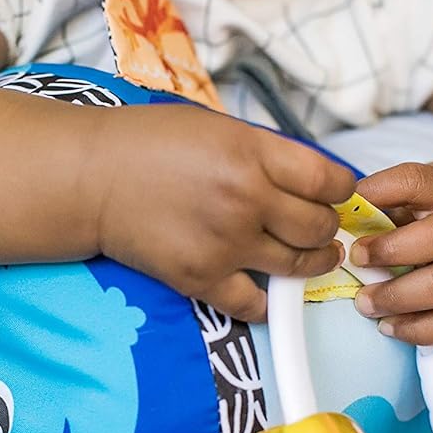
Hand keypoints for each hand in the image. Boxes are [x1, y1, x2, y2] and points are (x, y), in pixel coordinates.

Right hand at [91, 105, 356, 321]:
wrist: (90, 177)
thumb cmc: (150, 144)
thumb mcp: (219, 128)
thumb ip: (266, 153)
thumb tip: (312, 181)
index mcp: (254, 154)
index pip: (330, 182)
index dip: (343, 192)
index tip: (337, 196)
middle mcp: (247, 199)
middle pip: (320, 227)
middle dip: (328, 229)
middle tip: (322, 229)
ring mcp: (226, 243)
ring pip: (299, 266)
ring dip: (312, 263)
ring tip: (310, 258)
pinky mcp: (201, 278)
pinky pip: (255, 304)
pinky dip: (266, 300)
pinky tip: (264, 288)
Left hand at [349, 162, 432, 344]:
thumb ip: (396, 200)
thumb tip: (342, 215)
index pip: (417, 181)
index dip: (379, 191)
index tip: (348, 207)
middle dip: (391, 250)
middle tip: (357, 259)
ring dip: (399, 297)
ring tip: (366, 303)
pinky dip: (419, 330)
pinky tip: (391, 327)